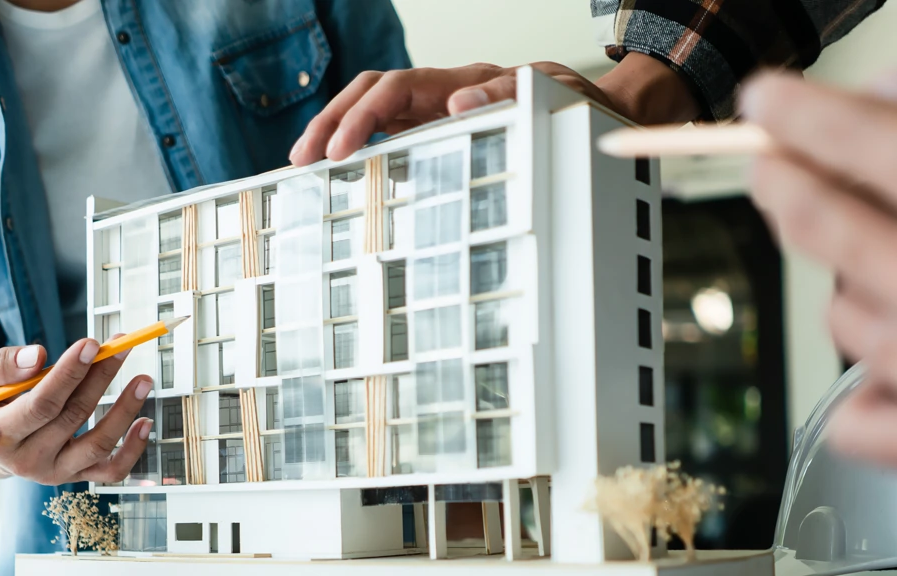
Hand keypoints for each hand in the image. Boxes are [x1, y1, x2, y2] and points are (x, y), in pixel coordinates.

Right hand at [0, 337, 152, 484]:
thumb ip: (1, 365)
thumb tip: (37, 356)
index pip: (41, 404)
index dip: (69, 374)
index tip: (92, 344)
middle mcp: (26, 461)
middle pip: (73, 417)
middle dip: (99, 377)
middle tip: (120, 347)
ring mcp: (54, 473)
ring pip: (98, 445)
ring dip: (125, 410)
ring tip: (143, 379)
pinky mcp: (75, 477)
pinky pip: (111, 471)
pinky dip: (133, 449)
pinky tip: (145, 421)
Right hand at [290, 53, 697, 164]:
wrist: (595, 109)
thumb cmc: (572, 105)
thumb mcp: (551, 97)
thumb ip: (506, 97)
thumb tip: (457, 103)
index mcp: (462, 83)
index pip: (395, 90)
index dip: (363, 117)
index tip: (341, 150)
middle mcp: (443, 91)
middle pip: (370, 93)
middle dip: (331, 121)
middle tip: (302, 159)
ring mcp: (439, 109)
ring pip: (373, 110)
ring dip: (336, 132)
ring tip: (305, 165)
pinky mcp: (440, 128)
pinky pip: (390, 130)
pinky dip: (361, 146)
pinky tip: (341, 171)